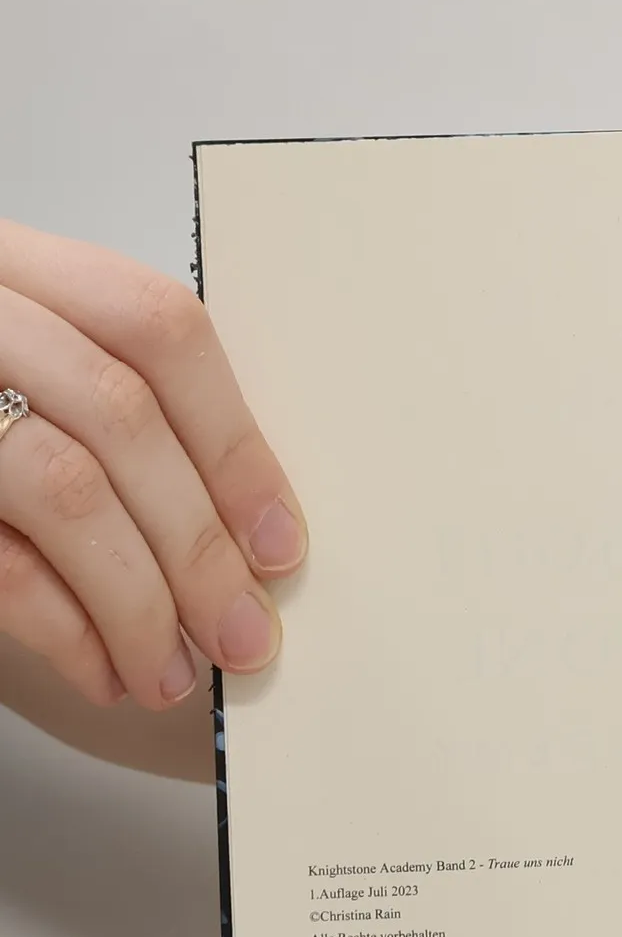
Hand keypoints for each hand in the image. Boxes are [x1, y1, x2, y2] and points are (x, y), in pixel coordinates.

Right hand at [0, 219, 304, 710]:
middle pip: (121, 417)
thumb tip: (246, 537)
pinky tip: (104, 669)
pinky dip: (64, 628)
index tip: (281, 544)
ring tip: (172, 671)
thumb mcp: (30, 372)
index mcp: (16, 266)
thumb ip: (117, 418)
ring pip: (64, 488)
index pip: (157, 327)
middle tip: (245, 633)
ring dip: (139, 602)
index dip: (234, 444)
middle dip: (199, 545)